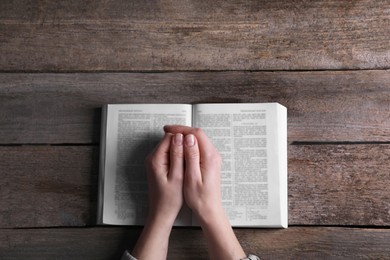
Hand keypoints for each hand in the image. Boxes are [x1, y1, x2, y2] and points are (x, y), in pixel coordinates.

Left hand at [132, 132, 183, 259]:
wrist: (161, 212)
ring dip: (181, 151)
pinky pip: (170, 154)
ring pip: (171, 146)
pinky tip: (184, 167)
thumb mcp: (178, 176)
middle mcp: (152, 157)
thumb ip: (178, 155)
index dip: (183, 138)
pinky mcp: (158, 165)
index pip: (170, 136)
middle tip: (192, 157)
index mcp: (156, 159)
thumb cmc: (170, 199)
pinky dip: (178, 158)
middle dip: (182, 145)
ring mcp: (154, 161)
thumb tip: (180, 137)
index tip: (193, 145)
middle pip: (170, 140)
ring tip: (188, 163)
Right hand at [164, 126, 222, 219]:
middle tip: (167, 131)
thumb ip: (192, 156)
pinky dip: (188, 144)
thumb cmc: (200, 198)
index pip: (196, 134)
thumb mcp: (192, 177)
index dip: (181, 129)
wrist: (209, 209)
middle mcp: (213, 155)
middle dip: (182, 131)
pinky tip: (180, 147)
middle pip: (198, 134)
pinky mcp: (209, 161)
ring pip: (198, 140)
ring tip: (171, 138)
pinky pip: (199, 147)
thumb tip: (189, 139)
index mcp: (210, 157)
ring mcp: (212, 158)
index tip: (168, 130)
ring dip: (184, 137)